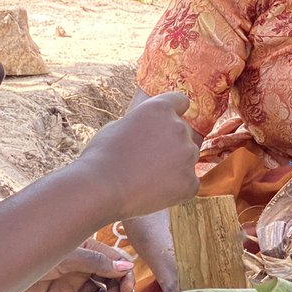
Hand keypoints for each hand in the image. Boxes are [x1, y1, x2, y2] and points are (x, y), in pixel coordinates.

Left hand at [17, 238, 135, 291]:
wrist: (2, 270)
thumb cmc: (35, 253)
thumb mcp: (69, 257)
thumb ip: (97, 263)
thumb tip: (126, 267)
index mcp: (87, 249)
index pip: (115, 260)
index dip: (125, 275)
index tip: (127, 291)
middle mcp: (81, 266)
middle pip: (108, 279)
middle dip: (115, 291)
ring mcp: (68, 283)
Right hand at [75, 91, 199, 217]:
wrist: (101, 188)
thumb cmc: (102, 156)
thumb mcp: (119, 125)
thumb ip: (143, 123)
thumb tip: (149, 129)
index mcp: (161, 108)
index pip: (180, 101)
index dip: (172, 113)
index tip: (166, 123)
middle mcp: (179, 128)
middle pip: (185, 132)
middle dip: (172, 142)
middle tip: (150, 158)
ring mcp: (187, 155)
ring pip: (188, 157)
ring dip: (176, 164)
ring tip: (148, 176)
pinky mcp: (190, 181)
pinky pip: (189, 182)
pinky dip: (176, 187)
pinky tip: (154, 190)